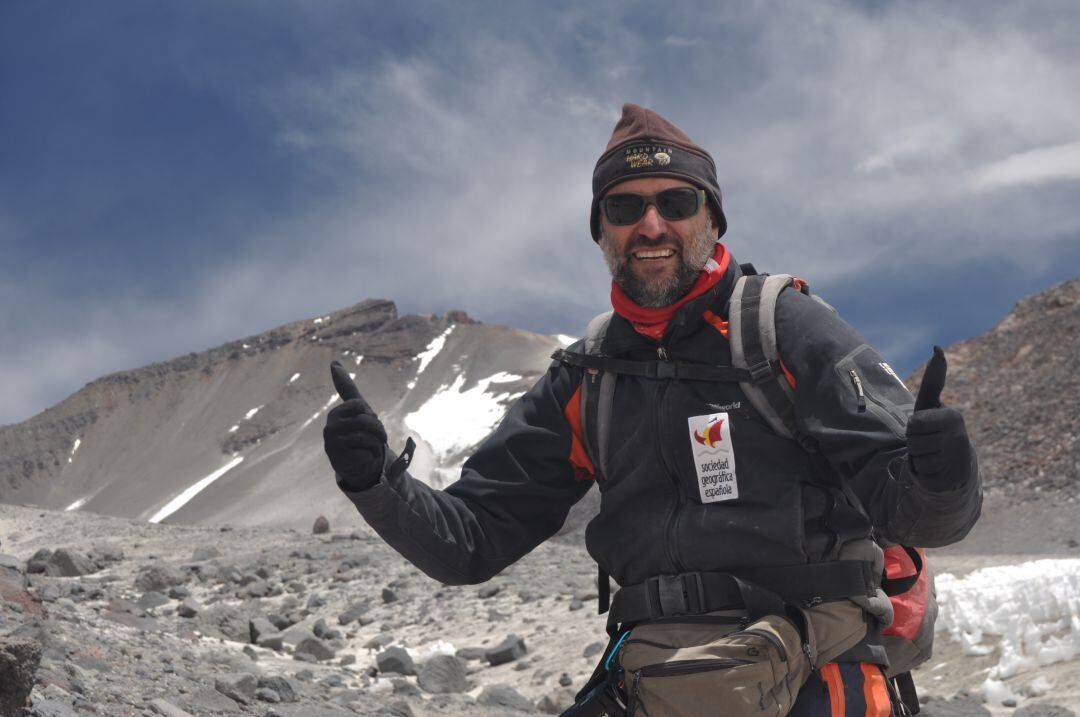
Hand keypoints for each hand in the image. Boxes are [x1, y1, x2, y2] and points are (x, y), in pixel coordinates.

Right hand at [323, 361, 386, 490]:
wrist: (357, 463)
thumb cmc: (358, 432)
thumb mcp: (356, 409)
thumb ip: (345, 386)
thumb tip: (333, 362)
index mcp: (336, 413)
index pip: (361, 406)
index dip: (371, 415)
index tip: (368, 422)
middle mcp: (330, 427)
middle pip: (367, 421)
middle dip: (378, 431)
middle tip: (375, 439)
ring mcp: (333, 444)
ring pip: (368, 437)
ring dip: (375, 444)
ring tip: (370, 448)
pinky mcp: (340, 459)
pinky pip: (366, 452)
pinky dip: (371, 455)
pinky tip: (363, 458)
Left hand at [906, 346, 972, 489]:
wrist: (955, 461)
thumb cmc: (936, 427)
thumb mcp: (931, 403)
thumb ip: (934, 378)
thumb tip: (937, 347)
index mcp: (952, 417)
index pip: (913, 424)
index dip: (913, 427)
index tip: (924, 426)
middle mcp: (959, 439)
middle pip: (913, 443)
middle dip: (914, 444)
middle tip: (927, 443)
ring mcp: (958, 461)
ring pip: (918, 461)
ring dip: (919, 460)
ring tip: (932, 456)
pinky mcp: (953, 481)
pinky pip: (923, 478)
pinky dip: (925, 475)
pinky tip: (937, 470)